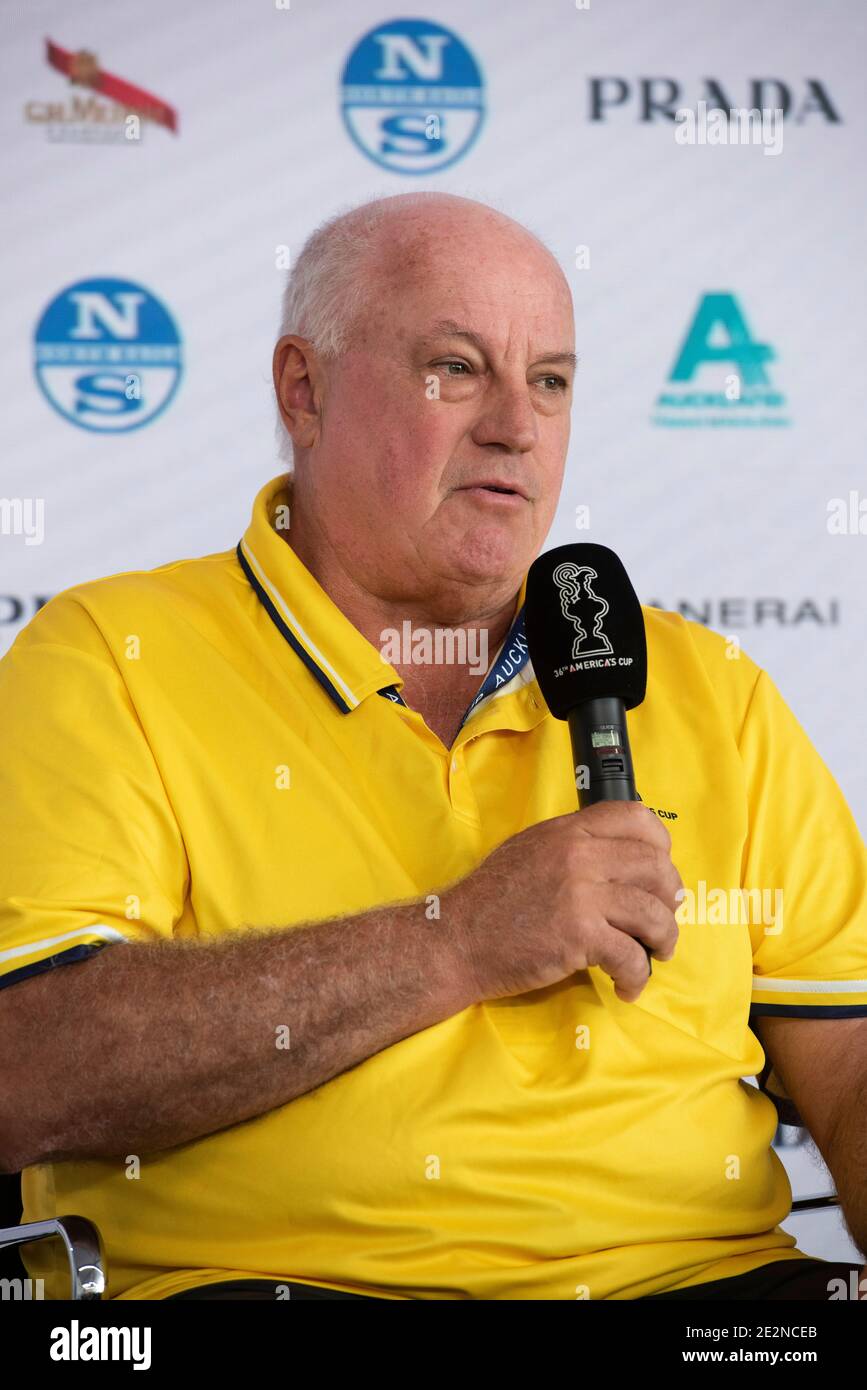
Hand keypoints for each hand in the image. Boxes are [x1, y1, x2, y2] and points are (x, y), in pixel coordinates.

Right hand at [444, 801, 681, 1005]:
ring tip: (655, 954)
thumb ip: (573, 846)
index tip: (659, 871)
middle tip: (661, 921)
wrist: (456, 939)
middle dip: (670, 899)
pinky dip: (637, 976)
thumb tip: (619, 860)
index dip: (660, 846)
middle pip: (656, 867)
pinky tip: (626, 986)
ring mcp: (581, 894)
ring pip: (654, 912)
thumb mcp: (530, 850)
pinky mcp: (579, 935)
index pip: (637, 817)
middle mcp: (579, 854)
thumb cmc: (489, 901)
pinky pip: (632, 955)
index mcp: (568, 830)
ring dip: (664, 939)